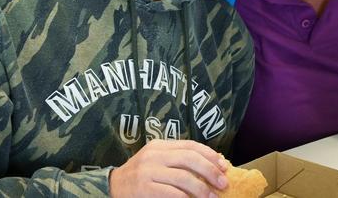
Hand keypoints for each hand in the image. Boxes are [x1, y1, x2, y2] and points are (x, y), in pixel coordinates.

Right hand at [109, 139, 227, 197]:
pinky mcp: (144, 189)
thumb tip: (211, 167)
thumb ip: (177, 160)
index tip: (224, 165)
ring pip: (183, 177)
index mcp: (160, 146)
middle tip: (223, 183)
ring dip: (202, 189)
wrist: (113, 187)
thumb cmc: (141, 176)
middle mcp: (154, 155)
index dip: (210, 155)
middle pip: (189, 158)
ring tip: (213, 197)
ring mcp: (148, 172)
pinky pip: (172, 193)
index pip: (190, 145)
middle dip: (210, 170)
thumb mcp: (157, 161)